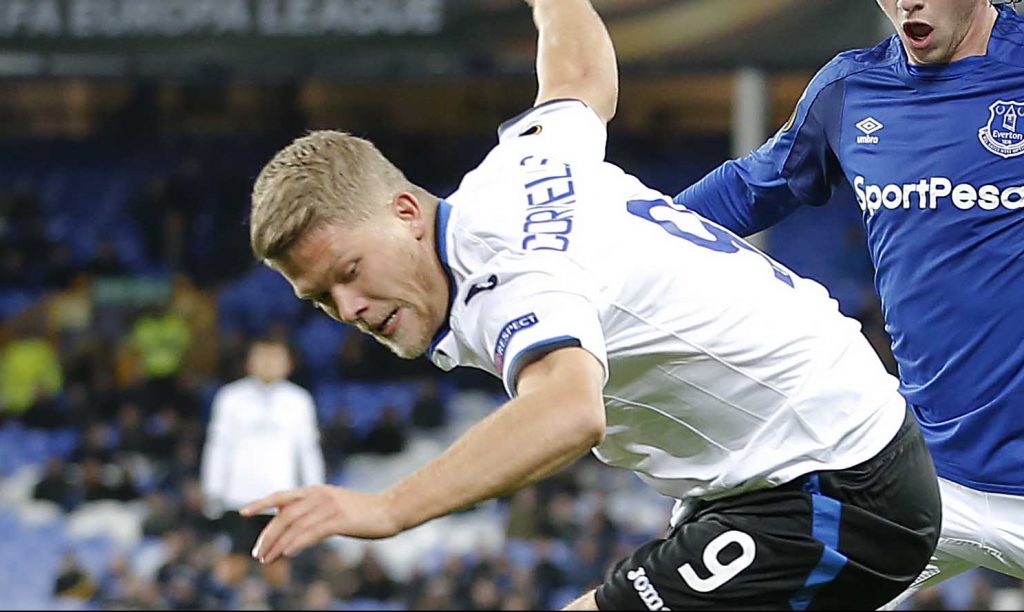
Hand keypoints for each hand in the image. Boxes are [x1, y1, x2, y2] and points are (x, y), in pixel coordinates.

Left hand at [241, 485, 400, 564]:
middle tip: (257, 554)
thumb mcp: (333, 505)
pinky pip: (313, 533)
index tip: (243, 512)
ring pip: (295, 526)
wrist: (390, 510)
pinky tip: (288, 553)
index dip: (261, 503)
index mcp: (315, 490)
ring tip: (268, 560)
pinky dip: (297, 543)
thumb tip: (289, 522)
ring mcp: (329, 506)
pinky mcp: (340, 519)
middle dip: (267, 535)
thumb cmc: (362, 511)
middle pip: (284, 515)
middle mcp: (319, 495)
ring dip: (278, 544)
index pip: (281, 496)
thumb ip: (312, 510)